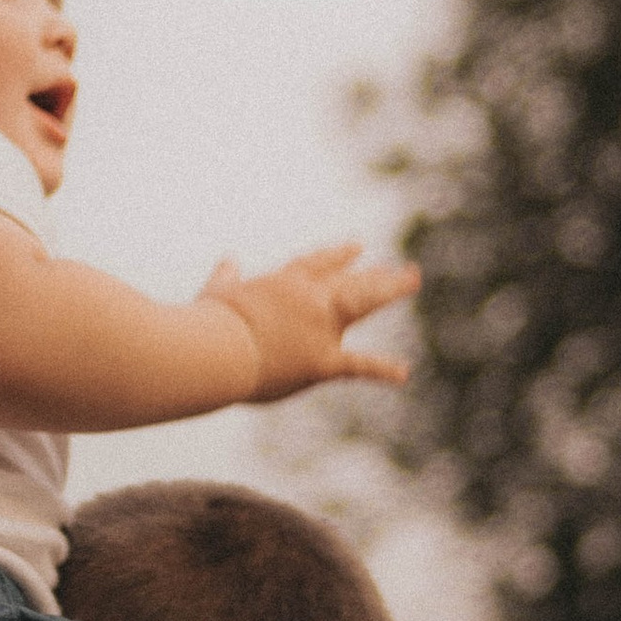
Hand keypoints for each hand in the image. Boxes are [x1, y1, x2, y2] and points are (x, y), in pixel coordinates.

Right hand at [202, 243, 418, 403]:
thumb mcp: (216, 292)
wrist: (217, 349)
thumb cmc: (208, 322)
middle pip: (349, 279)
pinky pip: (359, 366)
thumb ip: (225, 277)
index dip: (337, 256)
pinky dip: (382, 369)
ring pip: (364, 301)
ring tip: (412, 279)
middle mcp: (309, 299)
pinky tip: (403, 373)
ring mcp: (321, 328)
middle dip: (376, 273)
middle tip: (401, 270)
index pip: (316, 265)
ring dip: (390, 288)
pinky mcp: (322, 361)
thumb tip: (229, 259)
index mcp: (283, 284)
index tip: (356, 248)